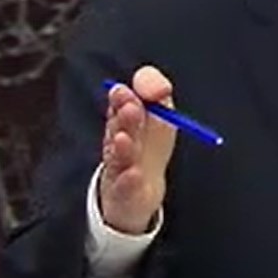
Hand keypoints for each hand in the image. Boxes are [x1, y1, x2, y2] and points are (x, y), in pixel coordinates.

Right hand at [97, 65, 176, 234]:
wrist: (136, 196)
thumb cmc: (146, 151)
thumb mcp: (158, 120)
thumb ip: (157, 94)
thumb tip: (156, 82)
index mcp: (126, 124)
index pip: (120, 107)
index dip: (122, 98)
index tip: (123, 90)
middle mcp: (120, 144)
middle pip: (120, 130)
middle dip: (125, 118)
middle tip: (131, 108)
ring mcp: (120, 170)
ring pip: (120, 157)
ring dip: (123, 147)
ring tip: (124, 138)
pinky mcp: (124, 193)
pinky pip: (125, 187)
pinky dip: (128, 181)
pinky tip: (133, 174)